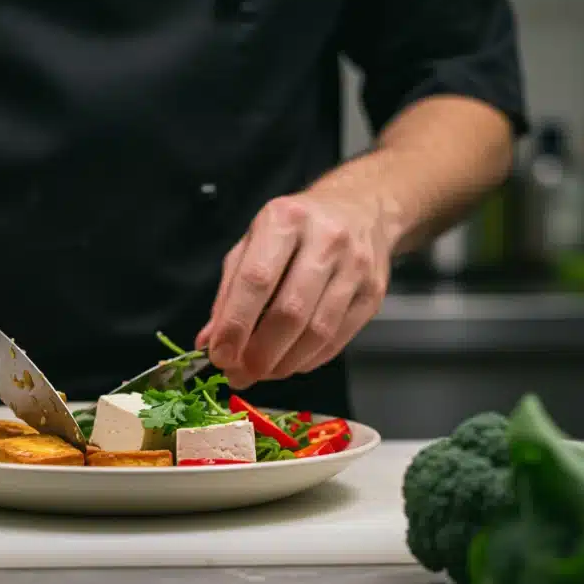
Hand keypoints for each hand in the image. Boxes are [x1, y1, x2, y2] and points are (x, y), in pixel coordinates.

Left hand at [196, 189, 392, 388]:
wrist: (361, 209)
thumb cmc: (296, 229)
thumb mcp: (253, 243)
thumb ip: (229, 291)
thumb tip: (209, 342)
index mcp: (285, 220)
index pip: (257, 280)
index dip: (236, 324)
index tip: (220, 356)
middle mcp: (325, 240)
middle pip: (290, 312)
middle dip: (260, 353)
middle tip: (239, 374)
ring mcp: (355, 267)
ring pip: (317, 332)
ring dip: (283, 363)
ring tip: (261, 372)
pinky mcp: (374, 294)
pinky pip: (337, 339)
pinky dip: (307, 360)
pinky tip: (288, 362)